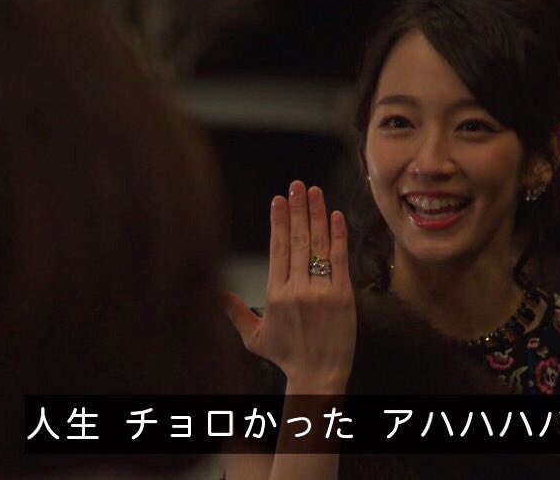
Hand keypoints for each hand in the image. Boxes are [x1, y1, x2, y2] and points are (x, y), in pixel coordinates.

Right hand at [224, 181, 355, 393]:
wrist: (318, 374)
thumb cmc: (287, 356)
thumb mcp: (253, 337)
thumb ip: (235, 311)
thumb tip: (216, 293)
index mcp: (275, 295)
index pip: (277, 248)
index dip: (278, 221)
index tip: (278, 200)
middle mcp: (297, 289)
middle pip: (297, 240)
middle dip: (297, 209)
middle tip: (296, 185)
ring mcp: (322, 291)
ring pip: (319, 244)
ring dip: (317, 214)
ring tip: (315, 191)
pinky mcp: (343, 295)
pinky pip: (340, 259)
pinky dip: (339, 235)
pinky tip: (336, 215)